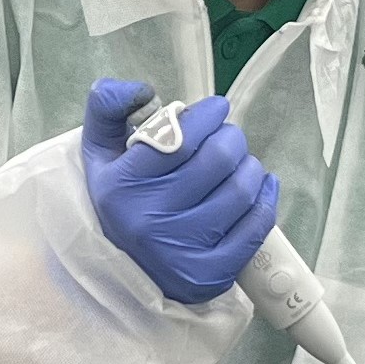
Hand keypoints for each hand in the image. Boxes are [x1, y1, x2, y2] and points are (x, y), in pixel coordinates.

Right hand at [79, 79, 281, 305]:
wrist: (121, 273)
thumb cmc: (118, 204)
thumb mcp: (98, 155)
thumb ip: (108, 108)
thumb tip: (143, 90)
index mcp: (122, 186)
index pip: (179, 138)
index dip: (207, 116)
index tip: (215, 109)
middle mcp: (151, 220)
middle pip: (218, 159)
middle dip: (231, 138)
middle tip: (227, 138)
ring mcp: (183, 250)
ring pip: (241, 190)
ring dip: (250, 166)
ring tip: (240, 164)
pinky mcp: (211, 274)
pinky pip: (255, 227)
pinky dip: (265, 199)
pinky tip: (258, 188)